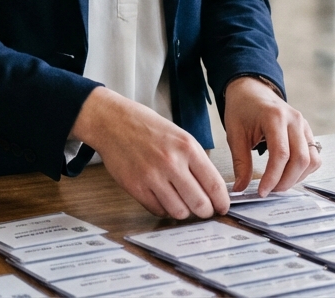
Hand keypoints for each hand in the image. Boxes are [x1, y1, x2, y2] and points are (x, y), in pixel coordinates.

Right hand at [70, 87, 229, 218]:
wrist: (112, 121)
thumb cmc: (146, 127)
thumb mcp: (178, 136)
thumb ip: (195, 161)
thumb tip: (211, 189)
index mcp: (187, 147)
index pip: (214, 185)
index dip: (222, 202)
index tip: (222, 208)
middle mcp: (171, 162)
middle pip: (200, 204)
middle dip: (204, 211)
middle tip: (203, 209)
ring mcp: (152, 176)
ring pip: (180, 212)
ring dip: (183, 211)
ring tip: (180, 202)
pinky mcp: (136, 187)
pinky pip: (158, 210)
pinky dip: (163, 208)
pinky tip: (161, 197)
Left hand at [224, 76, 320, 195]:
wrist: (251, 90)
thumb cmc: (241, 109)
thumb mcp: (234, 134)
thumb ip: (240, 162)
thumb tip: (240, 188)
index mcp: (274, 117)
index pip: (281, 154)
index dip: (273, 177)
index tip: (262, 191)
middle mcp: (294, 120)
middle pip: (300, 159)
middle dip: (286, 181)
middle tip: (270, 191)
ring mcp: (304, 124)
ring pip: (312, 159)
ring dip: (297, 177)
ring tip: (278, 183)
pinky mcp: (307, 130)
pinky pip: (314, 155)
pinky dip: (304, 169)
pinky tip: (288, 173)